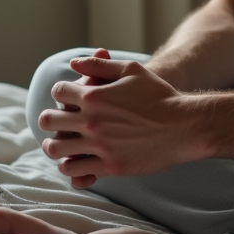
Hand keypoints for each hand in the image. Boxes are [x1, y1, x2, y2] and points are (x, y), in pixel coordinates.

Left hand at [38, 54, 203, 187]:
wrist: (183, 126)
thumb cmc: (159, 95)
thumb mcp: (131, 70)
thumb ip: (99, 65)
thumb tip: (73, 63)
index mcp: (94, 96)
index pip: (59, 92)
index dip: (61, 93)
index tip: (67, 98)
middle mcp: (92, 121)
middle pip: (49, 121)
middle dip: (50, 120)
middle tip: (56, 122)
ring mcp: (99, 145)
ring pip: (56, 150)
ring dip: (55, 145)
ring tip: (60, 145)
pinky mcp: (110, 166)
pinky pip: (75, 170)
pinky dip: (70, 166)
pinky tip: (75, 162)